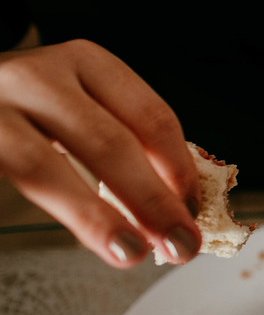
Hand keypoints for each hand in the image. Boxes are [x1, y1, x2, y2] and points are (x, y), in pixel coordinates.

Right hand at [0, 40, 200, 266]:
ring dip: (97, 218)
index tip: (195, 210)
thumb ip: (119, 141)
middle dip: (153, 201)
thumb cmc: (25, 104)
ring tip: (130, 252)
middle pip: (109, 143)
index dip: (179, 169)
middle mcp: (40, 76)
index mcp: (86, 62)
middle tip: (181, 243)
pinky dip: (51, 215)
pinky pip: (13, 179)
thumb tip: (171, 211)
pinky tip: (76, 239)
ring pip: (47, 168)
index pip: (150, 116)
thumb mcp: (76, 104)